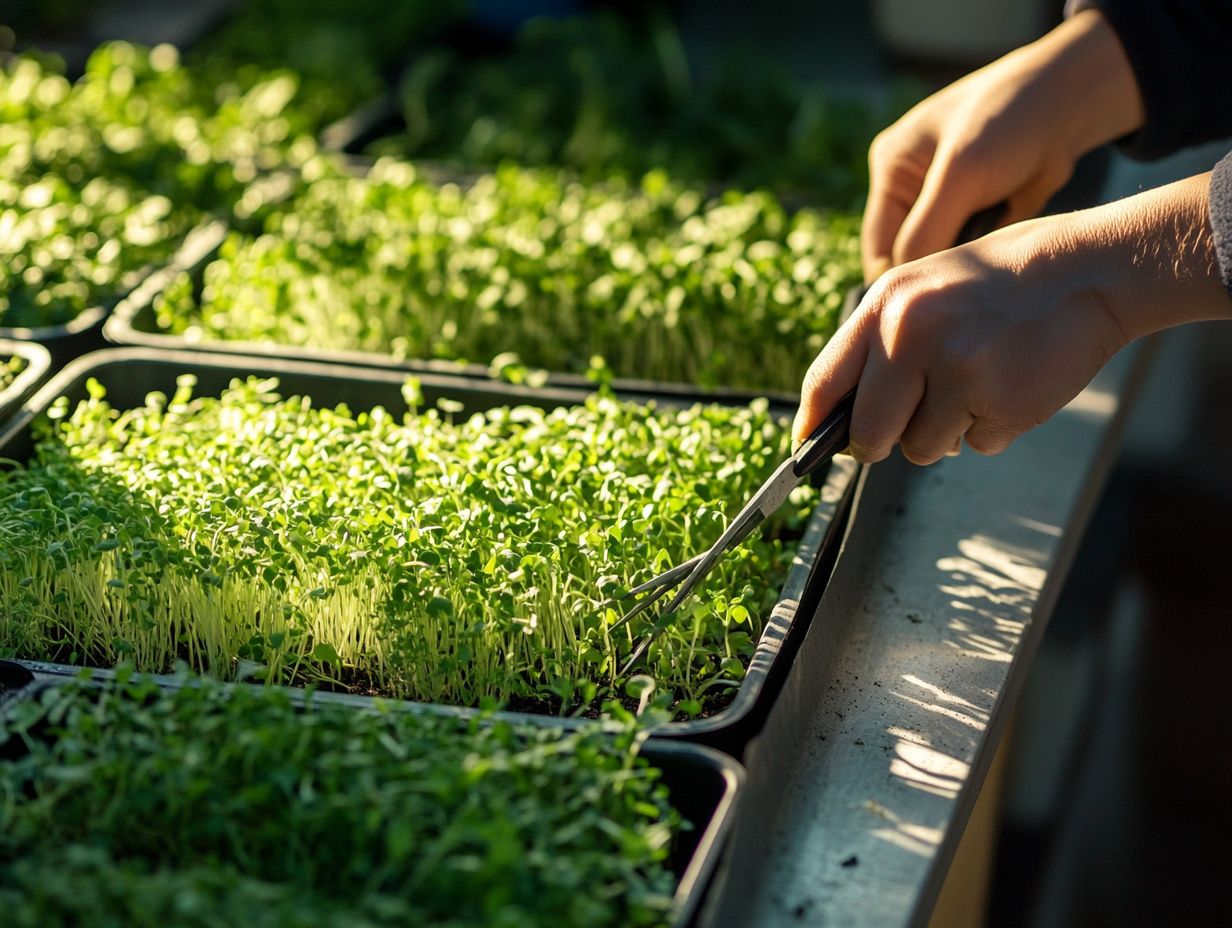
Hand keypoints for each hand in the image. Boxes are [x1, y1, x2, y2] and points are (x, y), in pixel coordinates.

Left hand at [796, 174, 1228, 462]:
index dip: (813, 424)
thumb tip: (843, 418)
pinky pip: (976, 445)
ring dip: (945, 431)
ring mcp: (957, 372)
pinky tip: (1008, 383)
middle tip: (903, 429)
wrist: (1085, 271)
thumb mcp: (922, 288)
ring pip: (921, 447)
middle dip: (879, 443)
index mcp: (886, 307)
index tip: (809, 446)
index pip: (825, 381)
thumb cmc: (997, 284)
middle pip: (867, 433)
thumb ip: (879, 344)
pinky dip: (990, 427)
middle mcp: (912, 337)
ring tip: (976, 380)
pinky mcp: (1000, 403)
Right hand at [863, 9, 1143, 280]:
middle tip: (963, 286)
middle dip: (935, 270)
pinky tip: (1001, 258)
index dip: (901, 278)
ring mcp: (947, 204)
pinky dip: (985, 259)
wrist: (1073, 101)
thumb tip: (905, 287)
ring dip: (963, 267)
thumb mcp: (960, 174)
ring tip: (986, 267)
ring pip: (942, 260)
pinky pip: (972, 254)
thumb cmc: (1010, 120)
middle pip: (909, 257)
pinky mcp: (980, 215)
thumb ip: (925, 232)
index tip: (932, 301)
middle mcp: (912, 190)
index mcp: (892, 172)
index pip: (879, 247)